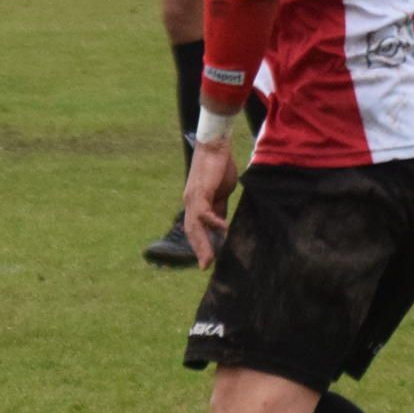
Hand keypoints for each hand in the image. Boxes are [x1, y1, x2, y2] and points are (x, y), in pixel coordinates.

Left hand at [182, 136, 236, 266]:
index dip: (199, 244)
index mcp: (195, 203)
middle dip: (199, 249)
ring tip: (209, 258)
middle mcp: (190, 202)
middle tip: (205, 267)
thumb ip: (219, 209)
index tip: (206, 260)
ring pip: (194, 225)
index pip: (195, 229)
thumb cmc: (219, 167)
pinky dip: (213, 221)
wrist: (216, 146)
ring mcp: (193, 197)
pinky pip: (204, 211)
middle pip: (192, 231)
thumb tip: (222, 226)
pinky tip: (223, 229)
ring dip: (202, 243)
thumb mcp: (221, 193)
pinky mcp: (201, 190)